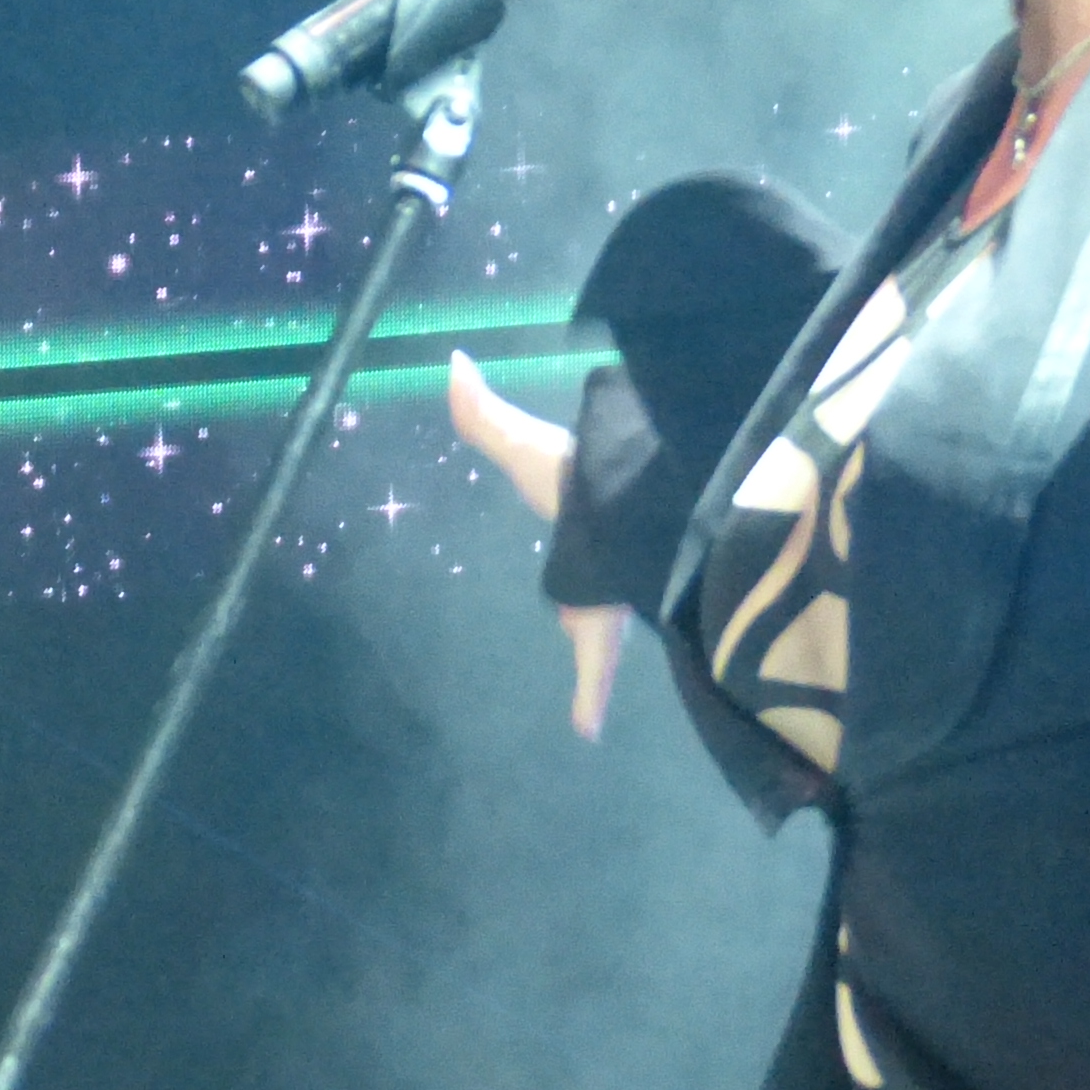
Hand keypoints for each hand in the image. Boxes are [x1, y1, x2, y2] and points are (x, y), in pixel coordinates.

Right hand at [448, 349, 627, 738]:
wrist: (635, 511)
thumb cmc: (581, 481)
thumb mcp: (526, 446)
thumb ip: (488, 415)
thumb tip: (454, 360)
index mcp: (578, 526)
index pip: (574, 541)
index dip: (569, 556)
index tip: (566, 575)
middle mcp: (598, 562)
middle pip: (591, 590)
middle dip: (587, 609)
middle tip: (579, 625)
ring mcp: (609, 599)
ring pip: (602, 633)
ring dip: (595, 660)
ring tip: (590, 692)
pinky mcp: (606, 631)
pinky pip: (594, 673)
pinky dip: (586, 698)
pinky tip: (584, 730)